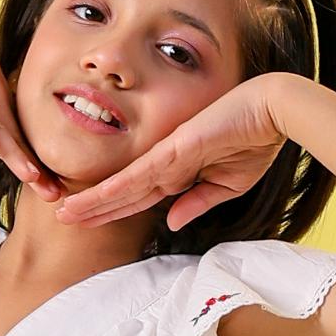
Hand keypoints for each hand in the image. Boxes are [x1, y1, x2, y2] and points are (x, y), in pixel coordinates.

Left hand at [53, 75, 291, 232]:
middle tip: (63, 219)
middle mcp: (166, 163)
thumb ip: (197, 202)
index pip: (138, 196)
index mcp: (179, 171)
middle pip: (122, 192)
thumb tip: (171, 223)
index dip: (113, 209)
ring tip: (65, 215)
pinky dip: (116, 190)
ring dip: (93, 202)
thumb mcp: (227, 184)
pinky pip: (140, 175)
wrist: (272, 113)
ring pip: (122, 186)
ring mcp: (167, 155)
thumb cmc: (255, 141)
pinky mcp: (174, 149)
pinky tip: (94, 201)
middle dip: (93, 207)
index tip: (89, 221)